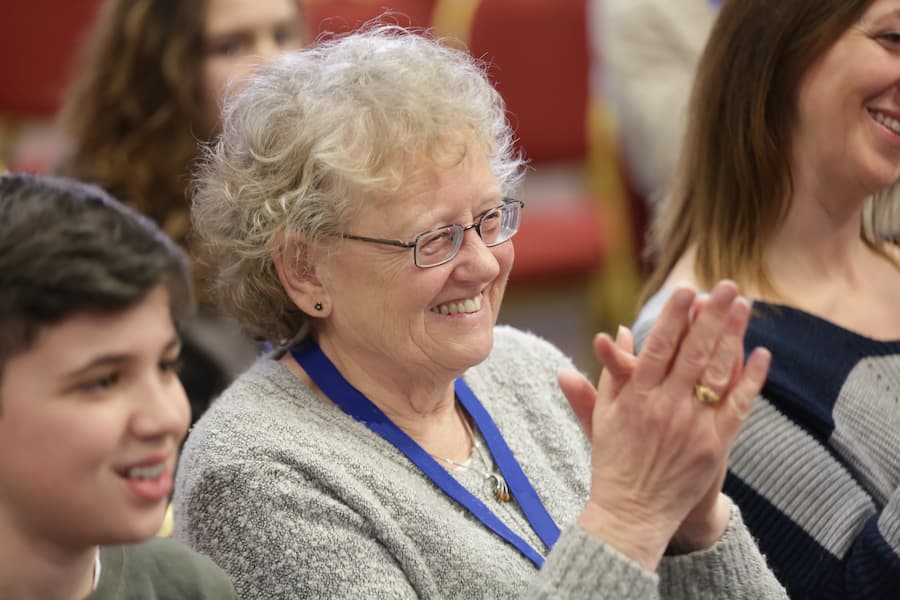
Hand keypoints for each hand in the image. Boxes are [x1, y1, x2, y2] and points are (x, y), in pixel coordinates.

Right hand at [558, 281, 770, 569]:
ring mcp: (692, 426)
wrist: (632, 512)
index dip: (674, 316)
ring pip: (718, 372)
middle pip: (693, 352)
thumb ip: (610, 373)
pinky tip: (762, 353)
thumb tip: (621, 333)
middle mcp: (664, 407)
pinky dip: (752, 378)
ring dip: (732, 336)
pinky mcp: (714, 446)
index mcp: (635, 397)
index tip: (686, 289)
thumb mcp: (604, 415)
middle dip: (710, 315)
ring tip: (744, 306)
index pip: (658, 347)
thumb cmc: (613, 461)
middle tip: (726, 285)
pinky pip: (738, 406)